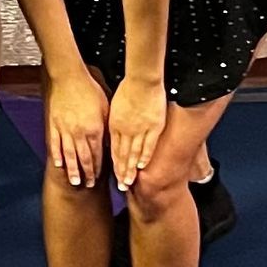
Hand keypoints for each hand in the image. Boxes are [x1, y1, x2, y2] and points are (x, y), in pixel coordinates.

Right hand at [46, 68, 106, 190]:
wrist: (68, 78)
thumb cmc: (89, 89)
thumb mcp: (105, 108)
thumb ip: (106, 127)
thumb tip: (109, 142)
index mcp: (94, 129)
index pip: (98, 154)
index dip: (99, 168)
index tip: (100, 177)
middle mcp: (79, 133)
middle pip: (84, 158)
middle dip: (87, 173)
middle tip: (88, 185)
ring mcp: (65, 130)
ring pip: (69, 155)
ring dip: (73, 170)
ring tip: (74, 181)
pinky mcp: (54, 125)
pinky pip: (56, 144)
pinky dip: (57, 155)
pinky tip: (59, 164)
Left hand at [109, 75, 167, 191]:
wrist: (142, 80)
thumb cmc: (128, 89)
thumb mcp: (115, 107)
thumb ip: (115, 121)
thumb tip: (113, 132)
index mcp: (115, 125)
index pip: (114, 150)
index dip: (114, 164)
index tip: (114, 175)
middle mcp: (125, 130)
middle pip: (122, 155)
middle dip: (121, 172)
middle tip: (121, 186)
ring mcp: (140, 129)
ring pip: (133, 153)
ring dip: (131, 169)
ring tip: (129, 182)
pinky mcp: (153, 127)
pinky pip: (148, 145)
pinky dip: (144, 157)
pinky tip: (141, 166)